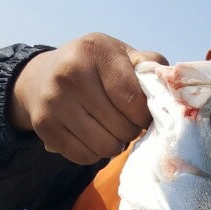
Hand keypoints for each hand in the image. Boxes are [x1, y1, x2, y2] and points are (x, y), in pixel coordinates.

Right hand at [9, 33, 167, 163]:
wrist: (41, 76)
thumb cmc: (93, 67)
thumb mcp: (119, 54)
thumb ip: (148, 65)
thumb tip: (169, 86)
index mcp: (95, 52)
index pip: (133, 101)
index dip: (144, 116)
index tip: (142, 114)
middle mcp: (70, 75)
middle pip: (121, 128)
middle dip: (130, 131)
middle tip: (125, 123)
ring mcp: (54, 102)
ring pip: (105, 148)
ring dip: (115, 145)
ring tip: (111, 131)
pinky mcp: (44, 127)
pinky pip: (84, 157)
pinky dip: (94, 153)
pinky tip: (93, 137)